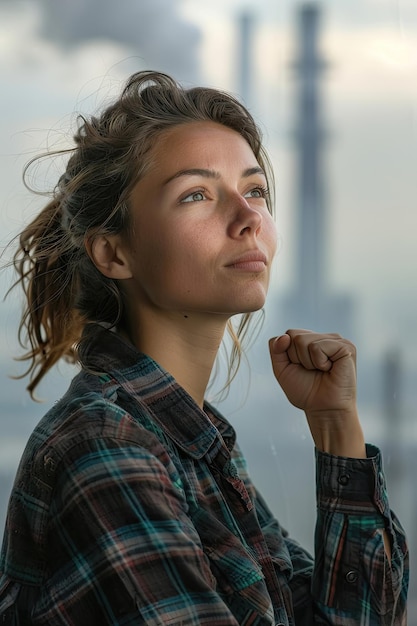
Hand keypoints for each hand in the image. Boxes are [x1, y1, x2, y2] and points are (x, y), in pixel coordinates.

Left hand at [269, 329, 365, 457]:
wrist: (324, 410)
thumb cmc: (306, 391)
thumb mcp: (282, 369)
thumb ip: (276, 349)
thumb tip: (284, 336)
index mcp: (311, 340)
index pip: (288, 333)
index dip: (288, 354)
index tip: (300, 368)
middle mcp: (323, 337)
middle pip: (294, 335)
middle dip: (296, 358)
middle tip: (312, 371)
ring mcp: (336, 340)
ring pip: (303, 340)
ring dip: (307, 362)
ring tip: (321, 371)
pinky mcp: (346, 347)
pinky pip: (317, 347)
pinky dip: (319, 363)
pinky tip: (329, 369)